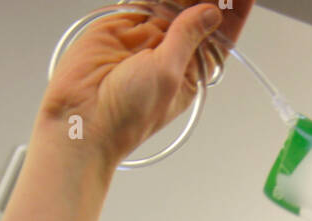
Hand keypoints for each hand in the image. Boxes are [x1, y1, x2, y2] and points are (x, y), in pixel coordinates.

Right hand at [38, 3, 251, 168]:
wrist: (82, 119)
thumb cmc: (126, 115)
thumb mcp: (168, 74)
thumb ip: (186, 37)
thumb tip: (210, 13)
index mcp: (188, 72)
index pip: (215, 37)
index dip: (229, 14)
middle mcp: (167, 51)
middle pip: (195, 13)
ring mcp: (143, 34)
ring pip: (171, 0)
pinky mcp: (119, 22)